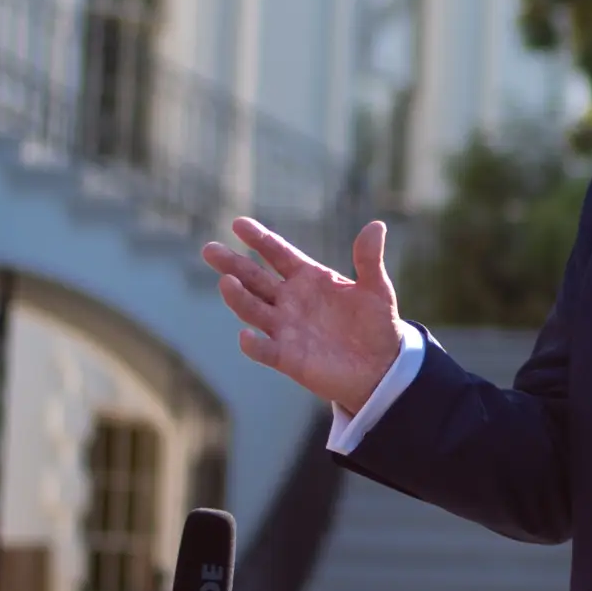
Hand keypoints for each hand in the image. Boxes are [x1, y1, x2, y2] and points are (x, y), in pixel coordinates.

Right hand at [205, 221, 402, 417]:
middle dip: (232, 264)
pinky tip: (246, 337)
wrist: (382, 367)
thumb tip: (376, 225)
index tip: (239, 223)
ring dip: (239, 298)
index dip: (259, 239)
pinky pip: (266, 350)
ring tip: (226, 282)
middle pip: (254, 278)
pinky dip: (254, 345)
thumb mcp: (376, 289)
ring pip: (253, 310)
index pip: (277, 253)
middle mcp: (289, 300)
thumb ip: (369, 259)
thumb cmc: (377, 324)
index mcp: (308, 278)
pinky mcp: (288, 357)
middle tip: (209, 249)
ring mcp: (286, 328)